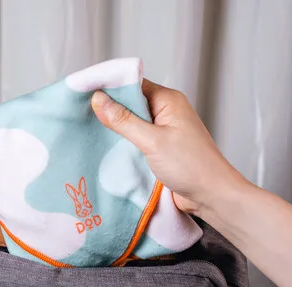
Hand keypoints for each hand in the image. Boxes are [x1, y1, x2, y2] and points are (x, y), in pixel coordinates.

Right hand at [91, 79, 249, 215]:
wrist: (212, 196)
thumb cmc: (190, 166)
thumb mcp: (152, 141)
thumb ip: (123, 120)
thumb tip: (98, 99)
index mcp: (168, 100)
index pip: (133, 84)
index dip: (109, 88)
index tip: (83, 93)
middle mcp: (166, 112)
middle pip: (131, 104)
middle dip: (109, 110)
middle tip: (80, 116)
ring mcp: (164, 131)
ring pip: (132, 124)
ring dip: (115, 130)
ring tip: (88, 133)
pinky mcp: (161, 150)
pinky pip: (137, 141)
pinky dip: (123, 145)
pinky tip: (106, 150)